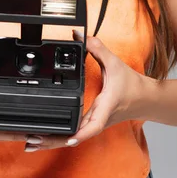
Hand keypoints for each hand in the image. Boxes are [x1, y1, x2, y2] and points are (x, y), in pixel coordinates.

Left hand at [23, 30, 144, 151]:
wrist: (145, 98)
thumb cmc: (131, 84)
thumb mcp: (114, 62)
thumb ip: (97, 47)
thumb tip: (80, 35)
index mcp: (105, 107)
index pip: (93, 125)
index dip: (80, 133)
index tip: (68, 138)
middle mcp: (98, 119)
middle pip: (74, 137)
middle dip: (54, 140)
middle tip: (32, 141)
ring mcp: (95, 124)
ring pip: (72, 138)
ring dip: (53, 142)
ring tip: (31, 143)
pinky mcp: (92, 124)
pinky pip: (75, 134)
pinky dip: (60, 137)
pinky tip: (46, 139)